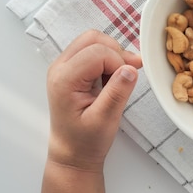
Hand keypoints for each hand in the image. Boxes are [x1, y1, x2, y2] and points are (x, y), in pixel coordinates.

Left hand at [46, 30, 141, 170]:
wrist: (72, 153)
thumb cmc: (86, 140)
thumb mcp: (105, 120)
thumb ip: (117, 92)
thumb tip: (131, 68)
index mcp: (64, 80)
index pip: (97, 52)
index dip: (119, 62)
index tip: (129, 80)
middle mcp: (60, 68)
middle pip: (92, 38)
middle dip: (116, 52)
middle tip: (130, 72)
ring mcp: (64, 66)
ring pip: (93, 41)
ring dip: (113, 54)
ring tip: (120, 77)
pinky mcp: (72, 69)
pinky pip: (92, 50)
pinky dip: (108, 58)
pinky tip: (112, 77)